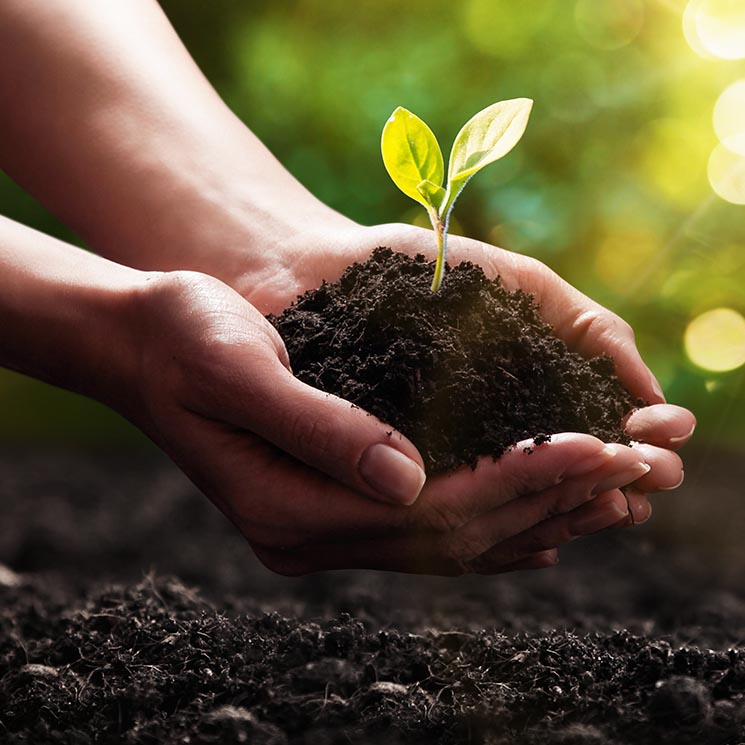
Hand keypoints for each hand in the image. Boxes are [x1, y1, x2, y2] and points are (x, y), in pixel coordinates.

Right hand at [224, 220, 693, 531]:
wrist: (142, 345)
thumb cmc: (184, 340)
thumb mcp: (240, 369)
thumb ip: (321, 430)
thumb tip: (411, 480)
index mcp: (285, 509)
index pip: (426, 511)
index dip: (516, 479)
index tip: (591, 444)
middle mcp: (306, 534)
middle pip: (448, 536)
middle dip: (543, 499)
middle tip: (628, 466)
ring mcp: (317, 529)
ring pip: (446, 541)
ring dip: (529, 514)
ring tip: (606, 488)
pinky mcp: (327, 507)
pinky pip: (425, 529)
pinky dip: (489, 518)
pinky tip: (538, 513)